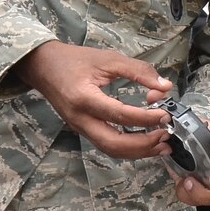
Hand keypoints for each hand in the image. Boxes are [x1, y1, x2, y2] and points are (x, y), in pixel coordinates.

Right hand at [14, 41, 173, 159]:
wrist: (43, 67)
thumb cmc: (74, 60)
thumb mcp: (108, 59)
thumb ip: (138, 71)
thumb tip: (165, 86)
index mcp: (84, 98)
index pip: (119, 115)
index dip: (145, 118)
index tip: (166, 115)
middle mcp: (80, 119)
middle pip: (114, 144)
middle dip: (143, 144)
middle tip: (166, 135)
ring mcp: (80, 128)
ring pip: (110, 150)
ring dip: (138, 151)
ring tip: (162, 145)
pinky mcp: (83, 131)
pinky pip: (107, 145)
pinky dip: (128, 148)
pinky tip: (146, 142)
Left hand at [173, 120, 209, 205]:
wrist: (172, 150)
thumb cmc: (184, 137)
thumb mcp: (184, 127)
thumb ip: (183, 125)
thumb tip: (173, 120)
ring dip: (204, 192)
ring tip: (188, 182)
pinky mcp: (199, 191)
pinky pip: (197, 198)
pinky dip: (188, 195)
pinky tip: (181, 185)